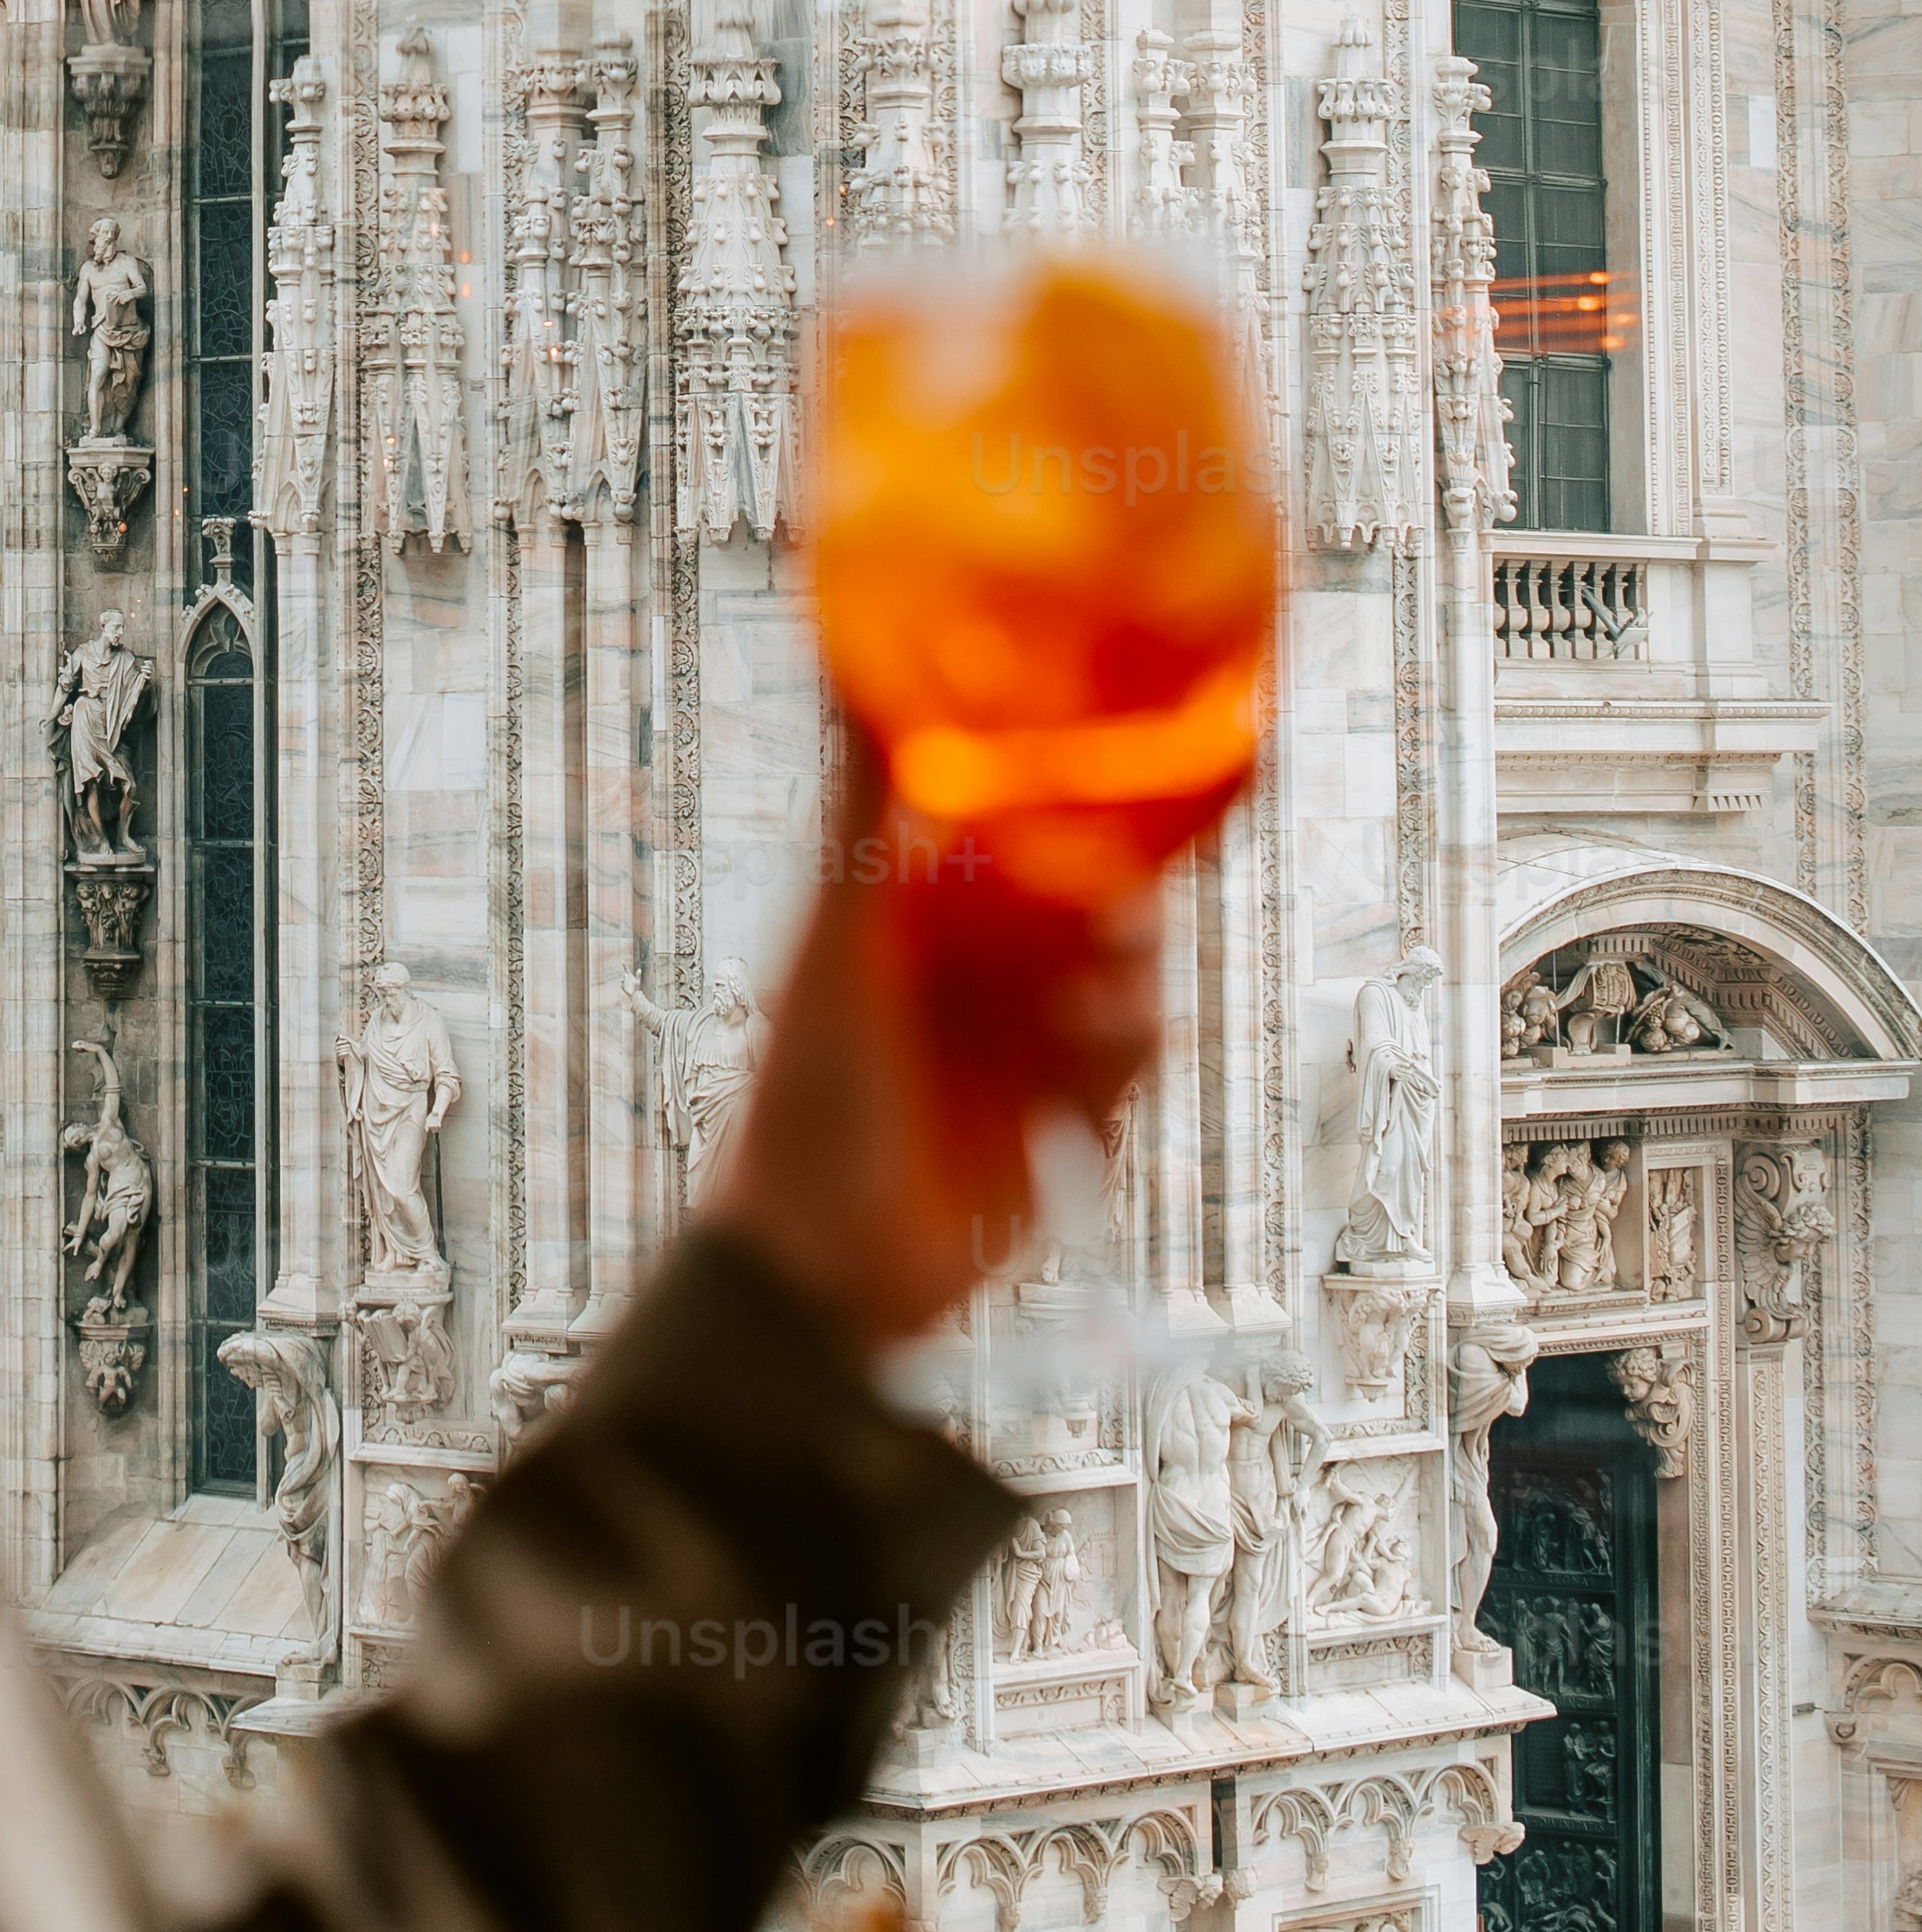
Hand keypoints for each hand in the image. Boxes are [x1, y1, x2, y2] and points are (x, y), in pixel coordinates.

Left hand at [699, 723, 1161, 1352]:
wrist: (822, 1269)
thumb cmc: (805, 1092)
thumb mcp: (835, 938)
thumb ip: (858, 811)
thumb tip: (849, 662)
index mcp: (909, 916)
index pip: (1006, 837)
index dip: (1060, 814)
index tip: (1109, 787)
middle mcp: (964, 975)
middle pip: (1075, 912)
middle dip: (1112, 909)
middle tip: (1126, 914)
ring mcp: (1009, 1051)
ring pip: (1110, 990)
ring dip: (1126, 990)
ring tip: (1110, 1006)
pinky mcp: (1049, 1129)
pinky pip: (1117, 1077)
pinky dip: (1119, 1068)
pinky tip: (1095, 1081)